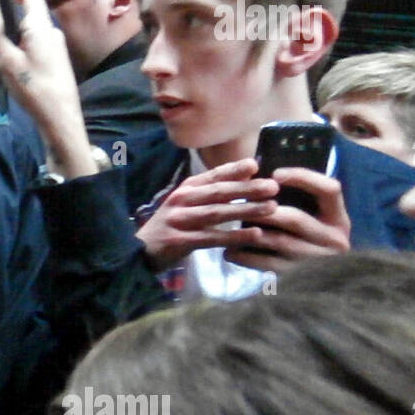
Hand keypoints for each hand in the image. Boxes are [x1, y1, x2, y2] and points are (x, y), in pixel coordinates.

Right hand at [0, 0, 95, 177]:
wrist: (61, 118)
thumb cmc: (34, 88)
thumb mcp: (8, 63)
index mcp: (40, 27)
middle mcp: (50, 32)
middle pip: (27, 14)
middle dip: (5, 19)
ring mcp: (55, 47)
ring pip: (29, 32)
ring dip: (11, 36)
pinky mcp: (55, 62)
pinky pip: (34, 46)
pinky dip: (19, 49)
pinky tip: (8, 67)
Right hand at [136, 158, 279, 269]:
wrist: (141, 250)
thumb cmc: (172, 225)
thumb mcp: (187, 203)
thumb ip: (212, 191)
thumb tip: (247, 175)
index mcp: (185, 189)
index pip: (212, 176)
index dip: (233, 170)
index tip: (256, 164)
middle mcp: (181, 200)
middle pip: (218, 193)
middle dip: (247, 189)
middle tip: (273, 186)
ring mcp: (179, 220)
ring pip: (217, 213)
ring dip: (245, 209)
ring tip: (271, 208)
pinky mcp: (180, 240)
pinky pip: (212, 238)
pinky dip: (234, 236)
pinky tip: (254, 235)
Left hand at [225, 167, 350, 271]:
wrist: (319, 280)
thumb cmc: (305, 233)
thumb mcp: (311, 214)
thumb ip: (295, 196)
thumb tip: (261, 170)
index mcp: (339, 218)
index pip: (330, 189)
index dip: (303, 178)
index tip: (275, 173)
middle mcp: (334, 240)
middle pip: (296, 218)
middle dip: (263, 208)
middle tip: (240, 200)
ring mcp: (317, 261)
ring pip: (279, 241)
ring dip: (249, 231)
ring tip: (228, 222)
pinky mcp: (298, 277)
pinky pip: (268, 265)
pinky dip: (246, 257)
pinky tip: (228, 251)